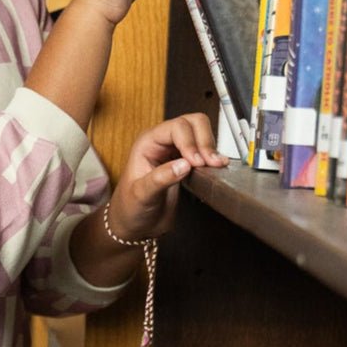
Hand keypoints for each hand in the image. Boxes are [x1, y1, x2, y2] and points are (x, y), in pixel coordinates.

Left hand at [107, 113, 228, 241]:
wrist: (135, 223)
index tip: (197, 163)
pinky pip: (204, 150)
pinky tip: (216, 168)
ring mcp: (176, 151)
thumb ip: (160, 178)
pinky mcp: (187, 163)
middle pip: (191, 123)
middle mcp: (162, 142)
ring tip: (215, 165)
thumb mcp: (141, 194)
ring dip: (211, 147)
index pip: (175, 128)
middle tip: (211, 163)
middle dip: (204, 140)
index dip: (190, 142)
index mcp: (147, 142)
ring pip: (200, 132)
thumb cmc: (130, 207)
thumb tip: (184, 165)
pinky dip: (213, 156)